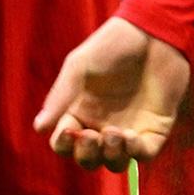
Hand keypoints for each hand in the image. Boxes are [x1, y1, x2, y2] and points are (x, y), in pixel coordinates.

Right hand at [35, 16, 191, 171]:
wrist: (153, 33)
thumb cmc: (112, 45)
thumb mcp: (80, 65)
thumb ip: (60, 96)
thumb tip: (39, 128)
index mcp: (80, 111)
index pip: (65, 143)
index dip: (63, 144)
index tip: (69, 130)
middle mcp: (102, 124)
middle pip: (89, 159)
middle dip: (87, 155)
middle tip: (92, 135)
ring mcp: (129, 128)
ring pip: (115, 162)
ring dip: (111, 156)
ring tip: (113, 134)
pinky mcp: (154, 128)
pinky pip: (143, 154)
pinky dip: (135, 153)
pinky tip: (131, 136)